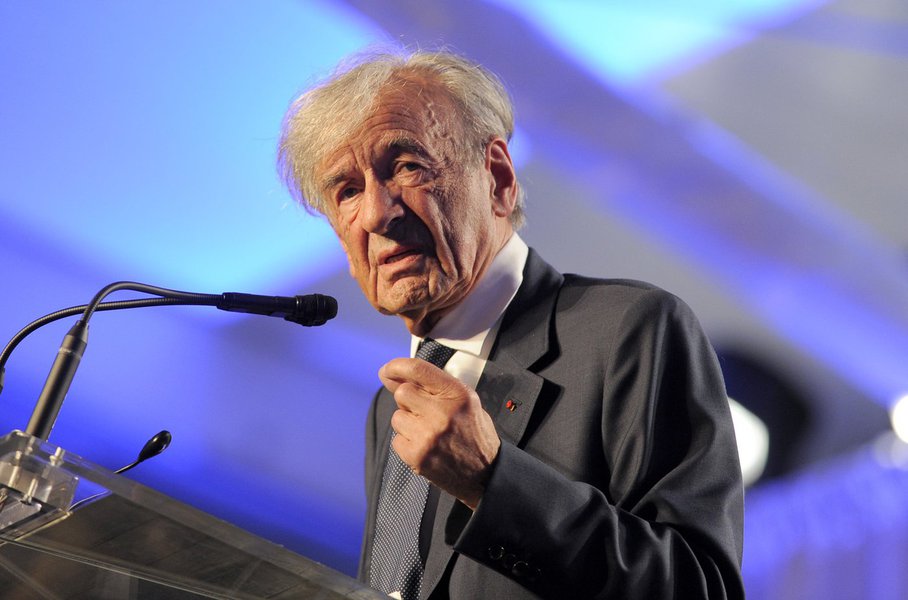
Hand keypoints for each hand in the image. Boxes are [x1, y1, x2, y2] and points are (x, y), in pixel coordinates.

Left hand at [379, 357, 500, 509]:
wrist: (486, 473)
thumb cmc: (473, 433)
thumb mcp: (464, 400)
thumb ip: (432, 385)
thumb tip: (389, 375)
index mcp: (457, 394)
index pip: (417, 370)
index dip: (396, 366)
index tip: (387, 370)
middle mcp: (442, 413)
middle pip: (402, 393)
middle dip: (409, 401)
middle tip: (425, 413)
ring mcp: (428, 436)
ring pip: (397, 417)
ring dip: (408, 423)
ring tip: (429, 433)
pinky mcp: (417, 456)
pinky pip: (396, 440)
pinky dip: (408, 443)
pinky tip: (426, 446)